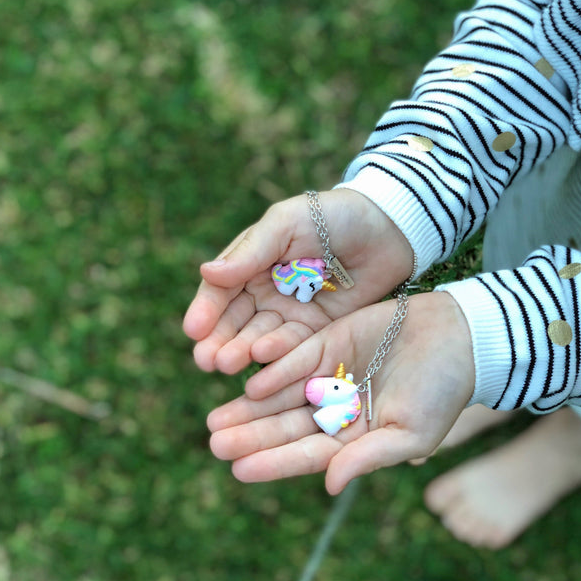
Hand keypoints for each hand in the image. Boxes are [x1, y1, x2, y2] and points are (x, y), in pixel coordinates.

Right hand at [182, 189, 413, 373]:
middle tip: (206, 360)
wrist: (386, 227)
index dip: (206, 311)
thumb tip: (206, 272)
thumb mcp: (286, 224)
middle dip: (219, 341)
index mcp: (251, 263)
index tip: (194, 330)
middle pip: (235, 321)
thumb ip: (249, 251)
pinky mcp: (318, 330)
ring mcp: (290, 313)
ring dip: (241, 352)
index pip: (221, 291)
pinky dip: (276, 354)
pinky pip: (293, 346)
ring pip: (259, 338)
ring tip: (227, 364)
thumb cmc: (331, 216)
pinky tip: (261, 359)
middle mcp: (265, 292)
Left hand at [206, 292, 474, 493]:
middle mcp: (337, 410)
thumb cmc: (444, 392)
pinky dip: (273, 372)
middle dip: (250, 436)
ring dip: (249, 408)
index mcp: (356, 438)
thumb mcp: (412, 433)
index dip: (273, 462)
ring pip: (281, 396)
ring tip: (217, 419)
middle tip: (214, 442)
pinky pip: (296, 360)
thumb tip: (328, 485)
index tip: (238, 470)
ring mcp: (331, 376)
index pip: (306, 454)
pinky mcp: (329, 343)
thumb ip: (368, 457)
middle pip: (284, 426)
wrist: (461, 336)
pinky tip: (249, 384)